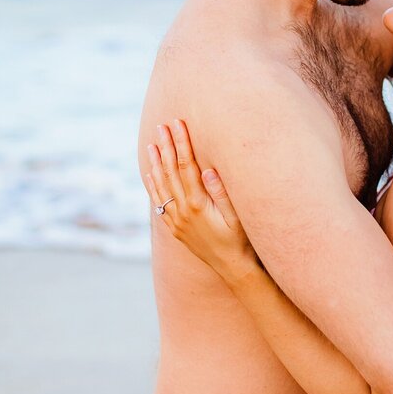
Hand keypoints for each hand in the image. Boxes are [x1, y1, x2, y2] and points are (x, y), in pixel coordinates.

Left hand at [145, 120, 259, 284]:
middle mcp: (183, 212)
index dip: (182, 143)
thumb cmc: (241, 240)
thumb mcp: (237, 216)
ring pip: (161, 186)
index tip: (178, 124)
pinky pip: (160, 202)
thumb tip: (207, 169)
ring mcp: (176, 221)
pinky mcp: (175, 228)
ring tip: (151, 144)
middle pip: (170, 172)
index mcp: (198, 205)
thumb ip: (222, 193)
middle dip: (166, 147)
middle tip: (161, 126)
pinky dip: (154, 185)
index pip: (186, 166)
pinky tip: (151, 173)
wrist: (233, 268)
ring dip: (156, 163)